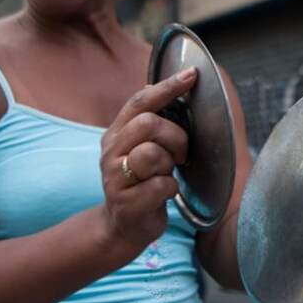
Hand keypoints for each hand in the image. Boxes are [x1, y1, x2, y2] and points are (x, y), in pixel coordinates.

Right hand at [99, 67, 196, 250]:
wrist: (124, 226)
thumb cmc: (142, 181)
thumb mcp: (143, 147)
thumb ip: (150, 122)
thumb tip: (159, 86)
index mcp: (116, 133)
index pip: (140, 101)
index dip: (167, 87)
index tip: (192, 75)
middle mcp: (110, 152)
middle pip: (148, 124)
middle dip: (175, 137)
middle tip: (180, 154)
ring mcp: (114, 178)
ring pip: (153, 154)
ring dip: (170, 164)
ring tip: (166, 174)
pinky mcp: (126, 203)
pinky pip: (162, 185)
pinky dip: (171, 189)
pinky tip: (163, 195)